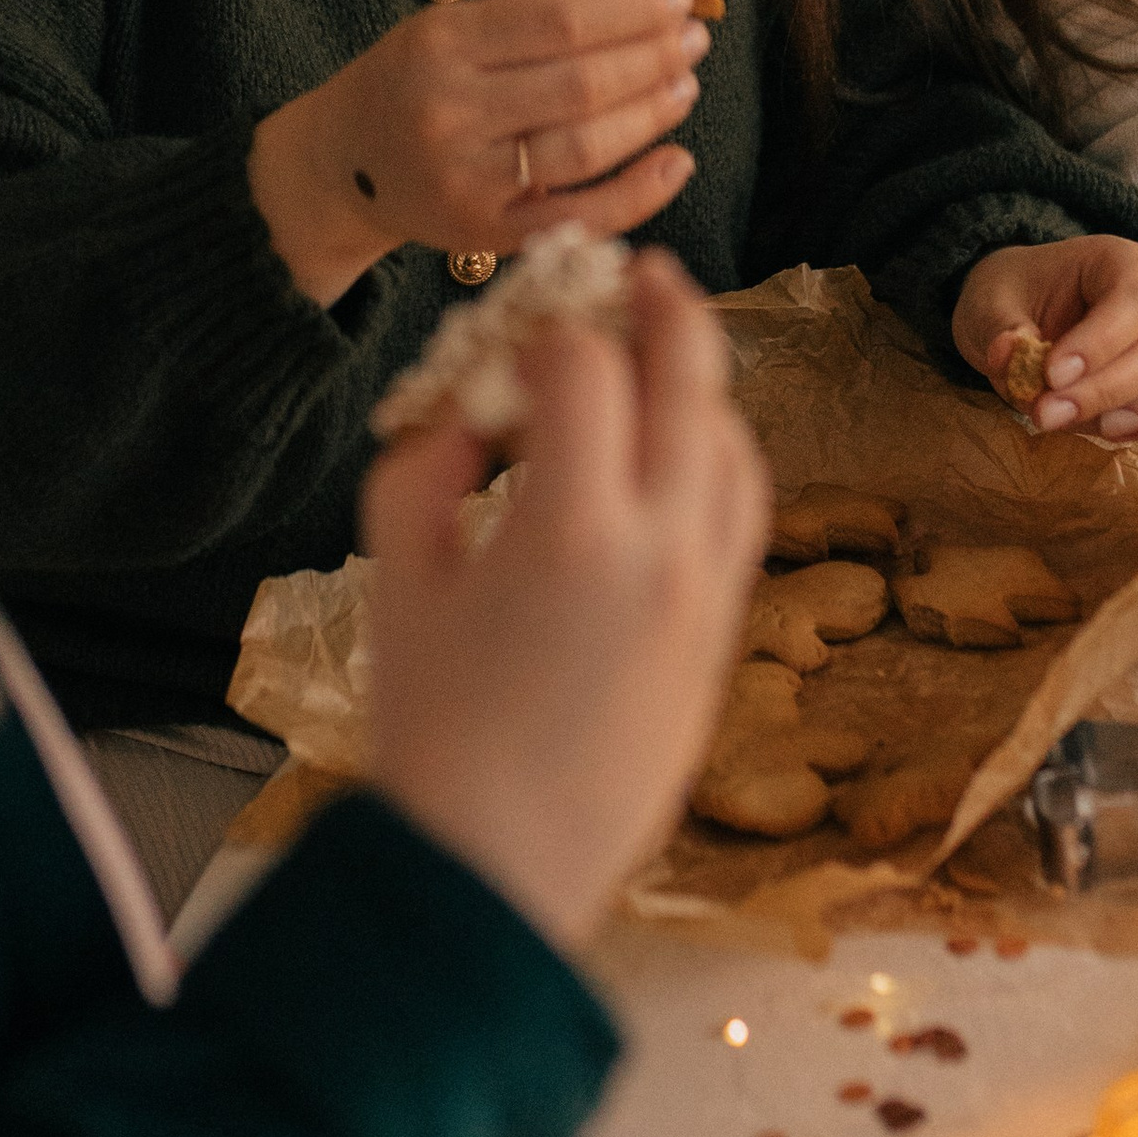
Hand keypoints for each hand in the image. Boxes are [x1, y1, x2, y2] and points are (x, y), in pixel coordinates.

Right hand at [249, 0, 711, 307]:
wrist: (343, 164)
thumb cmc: (414, 84)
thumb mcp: (448, 31)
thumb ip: (535, 21)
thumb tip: (652, 0)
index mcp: (440, 43)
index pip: (557, 18)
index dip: (629, 7)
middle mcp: (449, 111)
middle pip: (579, 83)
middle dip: (652, 57)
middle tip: (695, 39)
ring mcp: (467, 179)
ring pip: (584, 146)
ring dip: (650, 114)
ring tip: (685, 85)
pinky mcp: (483, 233)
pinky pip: (577, 217)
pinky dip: (638, 193)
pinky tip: (678, 161)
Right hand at [362, 254, 767, 949]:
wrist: (495, 866)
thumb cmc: (429, 727)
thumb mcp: (396, 577)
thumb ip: (425, 466)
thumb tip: (468, 408)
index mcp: (572, 528)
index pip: (584, 368)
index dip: (548, 327)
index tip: (519, 325)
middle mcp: (662, 549)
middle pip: (690, 379)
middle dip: (663, 308)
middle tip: (639, 271)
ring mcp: (706, 594)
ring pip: (733, 445)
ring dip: (698, 385)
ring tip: (659, 357)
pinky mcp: (721, 636)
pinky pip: (741, 515)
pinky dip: (717, 460)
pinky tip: (679, 453)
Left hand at [954, 236, 1137, 465]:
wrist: (1025, 315)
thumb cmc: (1014, 299)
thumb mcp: (989, 303)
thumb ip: (999, 327)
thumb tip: (1010, 353)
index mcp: (1122, 265)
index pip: (1133, 301)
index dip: (1098, 345)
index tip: (1050, 377)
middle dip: (1107, 392)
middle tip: (1047, 416)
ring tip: (1106, 434)